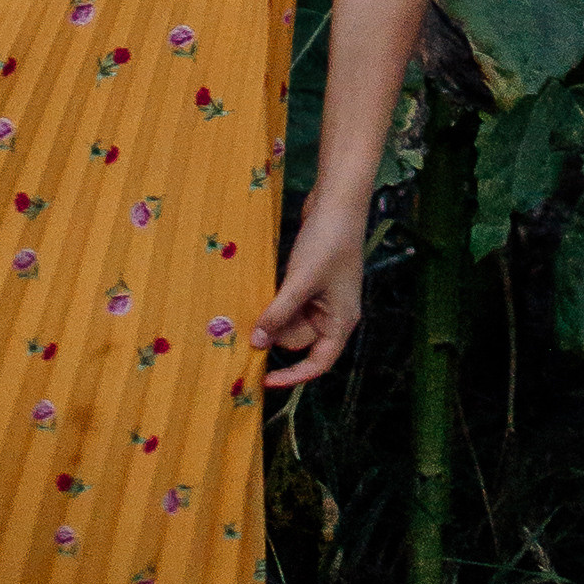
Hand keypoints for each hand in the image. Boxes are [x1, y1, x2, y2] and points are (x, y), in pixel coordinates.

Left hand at [253, 196, 364, 391]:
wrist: (338, 202)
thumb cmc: (328, 243)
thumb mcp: (301, 281)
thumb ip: (278, 314)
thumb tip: (256, 343)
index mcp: (340, 322)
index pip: (318, 363)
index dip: (293, 376)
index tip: (264, 381)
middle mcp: (333, 315)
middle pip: (299, 340)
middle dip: (274, 336)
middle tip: (242, 332)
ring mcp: (323, 298)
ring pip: (291, 321)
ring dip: (271, 318)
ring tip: (246, 312)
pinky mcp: (311, 282)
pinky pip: (289, 303)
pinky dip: (274, 303)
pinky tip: (257, 297)